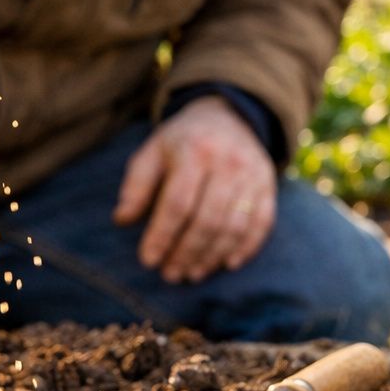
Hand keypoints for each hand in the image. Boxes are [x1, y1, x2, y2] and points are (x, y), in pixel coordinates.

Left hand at [113, 96, 277, 282]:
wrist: (227, 116)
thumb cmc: (181, 142)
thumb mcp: (152, 152)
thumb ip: (136, 185)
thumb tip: (121, 220)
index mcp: (193, 151)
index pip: (177, 202)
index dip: (162, 235)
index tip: (148, 260)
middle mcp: (227, 162)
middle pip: (208, 218)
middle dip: (187, 252)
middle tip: (170, 274)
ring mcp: (252, 174)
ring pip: (235, 225)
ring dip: (212, 256)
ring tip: (192, 273)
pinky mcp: (268, 185)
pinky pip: (262, 223)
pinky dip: (246, 248)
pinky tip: (226, 265)